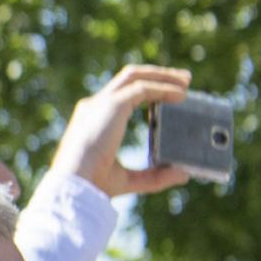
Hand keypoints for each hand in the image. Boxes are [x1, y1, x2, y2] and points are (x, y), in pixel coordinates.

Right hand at [47, 63, 193, 199]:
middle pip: (127, 78)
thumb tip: (182, 174)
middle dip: (156, 75)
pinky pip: (143, 88)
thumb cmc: (93, 185)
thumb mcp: (128, 180)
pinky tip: (182, 95)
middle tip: (183, 80)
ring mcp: (102, 103)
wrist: (75, 183)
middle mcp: (94, 106)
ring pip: (135, 76)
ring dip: (162, 75)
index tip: (166, 94)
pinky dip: (164, 88)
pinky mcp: (113, 104)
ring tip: (186, 81)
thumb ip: (154, 176)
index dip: (144, 90)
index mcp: (92, 121)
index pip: (119, 96)